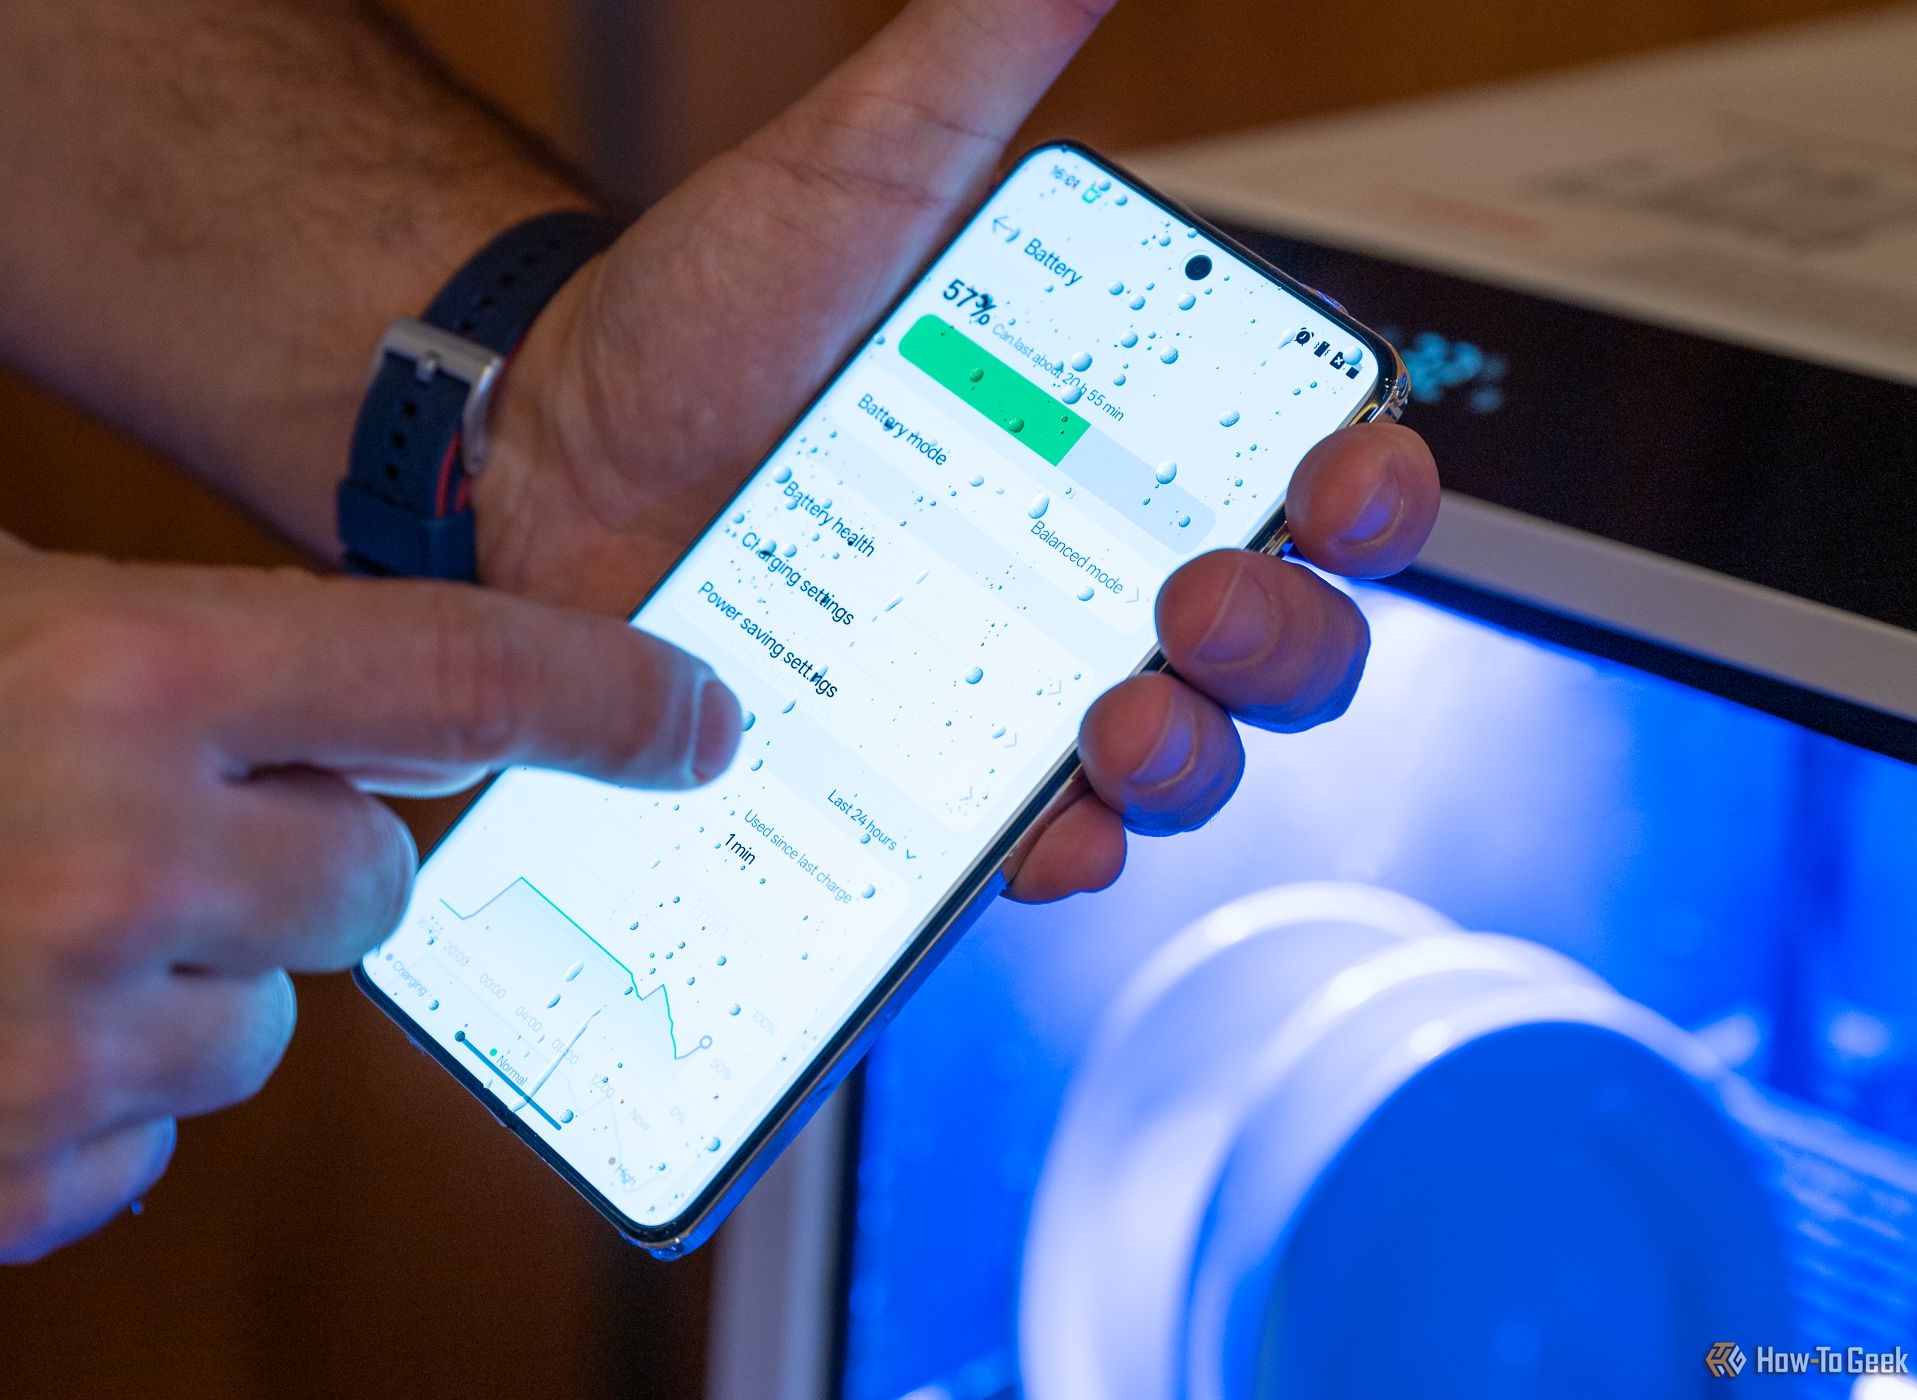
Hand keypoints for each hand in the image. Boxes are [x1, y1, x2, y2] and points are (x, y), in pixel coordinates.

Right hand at [0, 518, 738, 1286]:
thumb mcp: (3, 609)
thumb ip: (219, 663)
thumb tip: (420, 725)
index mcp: (122, 672)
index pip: (440, 673)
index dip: (595, 696)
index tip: (700, 721)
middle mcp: (114, 855)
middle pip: (372, 886)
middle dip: (297, 862)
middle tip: (155, 827)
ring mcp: (63, 1036)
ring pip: (267, 1023)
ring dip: (184, 976)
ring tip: (24, 921)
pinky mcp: (18, 1176)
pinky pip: (157, 1128)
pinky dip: (96, 1081)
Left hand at [474, 0, 1441, 900]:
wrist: (547, 443)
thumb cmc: (708, 310)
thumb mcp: (857, 169)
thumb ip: (980, 62)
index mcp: (1125, 430)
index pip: (1312, 477)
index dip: (1369, 493)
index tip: (1341, 482)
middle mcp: (1096, 567)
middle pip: (1284, 642)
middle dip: (1288, 638)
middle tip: (1198, 602)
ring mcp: (1014, 684)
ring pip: (1182, 760)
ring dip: (1193, 762)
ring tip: (1118, 727)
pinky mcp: (926, 777)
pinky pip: (1033, 844)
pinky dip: (1059, 855)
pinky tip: (1038, 837)